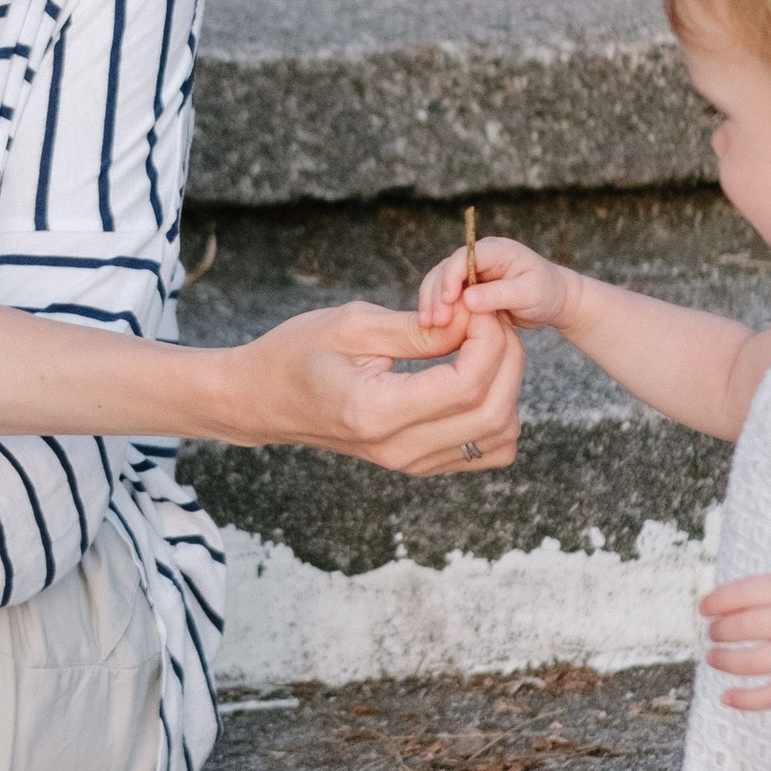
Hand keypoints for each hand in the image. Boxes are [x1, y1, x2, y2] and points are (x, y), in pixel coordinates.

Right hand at [223, 298, 522, 476]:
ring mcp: (411, 464)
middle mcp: (399, 448)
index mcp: (377, 411)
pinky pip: (486, 449)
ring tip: (481, 345)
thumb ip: (419, 328)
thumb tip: (474, 321)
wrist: (262, 400)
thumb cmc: (296, 353)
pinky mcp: (419, 464)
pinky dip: (498, 412)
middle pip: (493, 413)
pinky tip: (474, 376)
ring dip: (507, 386)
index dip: (488, 340)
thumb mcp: (353, 324)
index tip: (476, 306)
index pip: (466, 384)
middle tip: (488, 319)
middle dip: (506, 358)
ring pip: (499, 436)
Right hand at [413, 228, 578, 338]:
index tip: (446, 301)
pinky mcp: (469, 289)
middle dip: (435, 294)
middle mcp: (479, 257)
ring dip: (432, 303)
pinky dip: (440, 310)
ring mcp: (472, 273)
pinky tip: (434, 328)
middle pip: (445, 270)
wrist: (555, 300)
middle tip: (432, 321)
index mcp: (495, 250)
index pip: (463, 257)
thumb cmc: (547, 292)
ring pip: (441, 283)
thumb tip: (467, 299)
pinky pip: (447, 297)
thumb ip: (498, 295)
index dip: (450, 277)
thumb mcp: (528, 294)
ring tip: (428, 326)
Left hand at [701, 573, 770, 713]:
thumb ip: (763, 594)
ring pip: (754, 663)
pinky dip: (746, 700)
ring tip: (713, 657)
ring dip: (725, 661)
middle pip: (748, 627)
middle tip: (713, 633)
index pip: (749, 592)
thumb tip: (714, 608)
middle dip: (721, 631)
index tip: (703, 608)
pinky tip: (726, 697)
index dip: (720, 600)